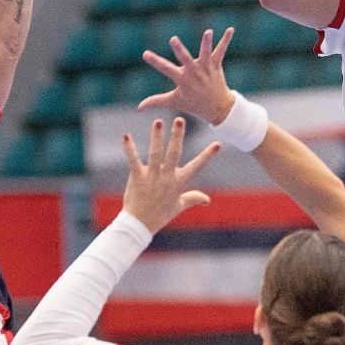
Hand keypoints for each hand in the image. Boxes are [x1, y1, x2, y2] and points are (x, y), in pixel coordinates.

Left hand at [121, 117, 219, 234]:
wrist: (139, 225)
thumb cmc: (160, 215)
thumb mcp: (179, 206)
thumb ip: (193, 198)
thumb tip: (207, 199)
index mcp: (178, 182)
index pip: (196, 166)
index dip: (207, 155)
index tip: (217, 144)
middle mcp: (167, 177)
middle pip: (174, 153)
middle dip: (177, 136)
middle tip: (180, 120)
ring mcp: (152, 177)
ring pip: (155, 153)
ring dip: (156, 137)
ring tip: (158, 122)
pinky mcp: (137, 177)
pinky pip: (133, 160)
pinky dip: (129, 148)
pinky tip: (126, 136)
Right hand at [139, 28, 236, 124]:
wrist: (218, 108)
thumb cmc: (193, 104)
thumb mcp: (173, 102)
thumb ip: (155, 102)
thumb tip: (138, 108)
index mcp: (182, 80)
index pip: (165, 69)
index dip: (155, 61)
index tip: (145, 54)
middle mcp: (194, 73)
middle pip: (185, 59)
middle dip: (179, 50)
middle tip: (173, 40)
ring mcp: (206, 68)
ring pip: (206, 54)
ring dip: (206, 43)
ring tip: (208, 32)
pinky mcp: (216, 65)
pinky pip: (221, 51)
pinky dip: (225, 40)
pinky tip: (230, 30)